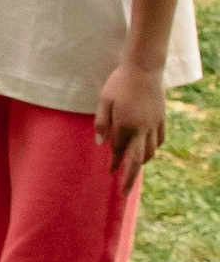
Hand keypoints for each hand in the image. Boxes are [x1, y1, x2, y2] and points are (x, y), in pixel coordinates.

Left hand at [95, 59, 167, 185]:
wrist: (144, 68)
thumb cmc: (119, 83)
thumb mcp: (104, 101)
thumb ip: (102, 123)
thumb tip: (101, 144)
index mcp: (126, 125)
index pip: (118, 150)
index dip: (113, 162)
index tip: (109, 172)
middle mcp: (142, 129)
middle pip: (138, 160)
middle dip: (130, 178)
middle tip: (124, 192)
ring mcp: (154, 124)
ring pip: (150, 151)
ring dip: (142, 162)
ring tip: (134, 169)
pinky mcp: (161, 118)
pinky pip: (159, 140)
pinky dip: (153, 149)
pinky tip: (149, 151)